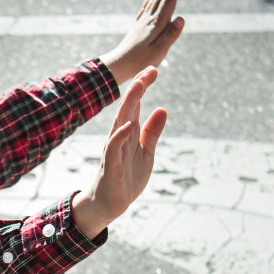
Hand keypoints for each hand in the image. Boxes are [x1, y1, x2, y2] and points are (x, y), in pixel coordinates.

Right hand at [71, 66, 166, 238]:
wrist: (110, 203)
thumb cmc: (127, 177)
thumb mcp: (146, 152)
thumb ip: (152, 132)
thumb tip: (163, 109)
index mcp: (129, 133)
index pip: (136, 105)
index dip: (143, 87)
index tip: (153, 70)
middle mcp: (119, 137)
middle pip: (128, 109)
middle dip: (137, 89)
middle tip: (149, 71)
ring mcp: (114, 150)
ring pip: (120, 123)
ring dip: (129, 105)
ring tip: (138, 87)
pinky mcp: (111, 166)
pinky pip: (114, 149)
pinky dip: (120, 136)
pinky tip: (127, 125)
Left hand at [100, 0, 184, 84]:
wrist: (118, 66)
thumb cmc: (140, 62)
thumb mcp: (158, 52)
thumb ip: (170, 35)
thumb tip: (181, 18)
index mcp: (156, 24)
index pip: (169, 0)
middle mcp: (149, 18)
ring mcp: (143, 20)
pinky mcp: (139, 25)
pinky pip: (147, 5)